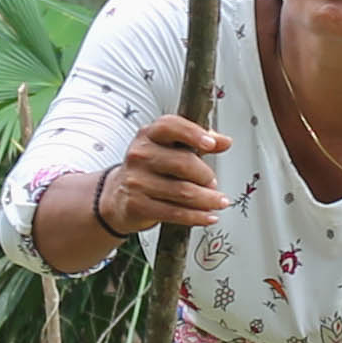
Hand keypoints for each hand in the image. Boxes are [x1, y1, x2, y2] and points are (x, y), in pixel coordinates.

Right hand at [98, 114, 229, 234]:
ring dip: (208, 199)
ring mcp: (136, 181)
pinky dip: (197, 216)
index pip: (170, 126)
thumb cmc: (150, 169)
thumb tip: (225, 141)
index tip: (211, 144)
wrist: (117, 196)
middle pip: (183, 163)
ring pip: (183, 191)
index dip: (193, 133)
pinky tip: (209, 216)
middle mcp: (140, 155)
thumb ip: (197, 142)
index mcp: (148, 135)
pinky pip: (174, 213)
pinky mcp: (138, 205)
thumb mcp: (169, 149)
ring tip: (219, 201)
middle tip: (214, 183)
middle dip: (206, 175)